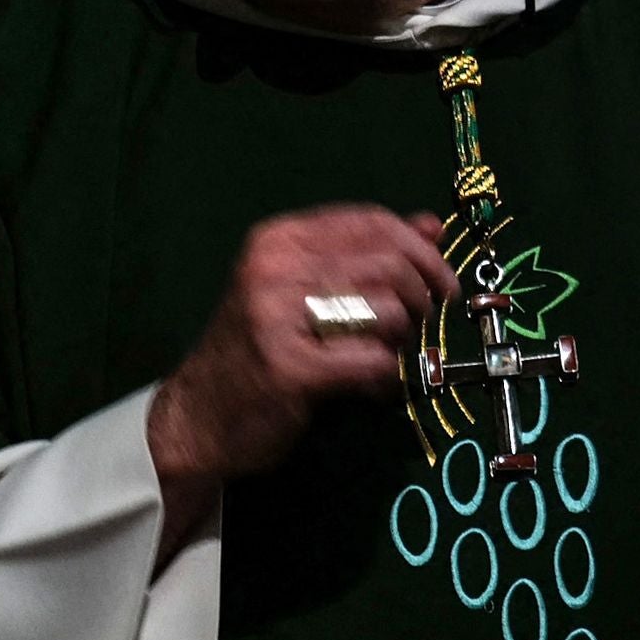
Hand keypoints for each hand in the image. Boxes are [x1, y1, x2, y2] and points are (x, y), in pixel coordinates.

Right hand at [147, 205, 455, 497]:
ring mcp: (277, 318)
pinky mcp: (289, 368)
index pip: (372, 222)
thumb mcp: (302, 288)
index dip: (421, 250)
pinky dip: (385, 375)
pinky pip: (372, 360)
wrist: (197, 417)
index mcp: (280, 239)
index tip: (443, 282)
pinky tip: (373, 384)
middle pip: (388, 263)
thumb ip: (364, 255)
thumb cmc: (256, 350)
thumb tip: (433, 228)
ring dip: (402, 339)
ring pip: (386, 311)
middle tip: (422, 325)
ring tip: (385, 356)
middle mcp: (273, 268)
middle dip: (422, 297)